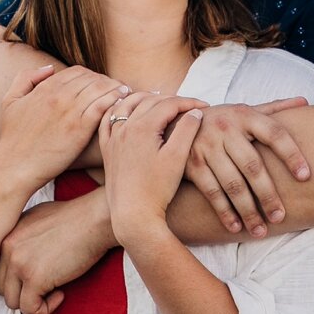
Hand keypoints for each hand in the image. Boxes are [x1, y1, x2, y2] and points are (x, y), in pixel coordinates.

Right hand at [0, 64, 129, 197]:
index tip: (100, 83)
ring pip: (101, 89)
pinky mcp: (80, 129)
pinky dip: (115, 101)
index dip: (92, 75)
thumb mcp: (10, 101)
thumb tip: (49, 68)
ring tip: (126, 93)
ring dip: (115, 88)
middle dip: (107, 80)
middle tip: (118, 87)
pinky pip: (103, 106)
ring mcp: (70, 111)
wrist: (14, 167)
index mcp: (45, 88)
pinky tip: (122, 103)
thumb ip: (26, 78)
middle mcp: (59, 95)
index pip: (77, 72)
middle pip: (92, 78)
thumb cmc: (12, 138)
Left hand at [0, 190, 112, 313]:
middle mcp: (7, 248)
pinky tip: (60, 293)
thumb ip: (23, 238)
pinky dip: (45, 308)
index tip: (39, 277)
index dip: (18, 279)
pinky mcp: (34, 278)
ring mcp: (19, 263)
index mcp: (7, 234)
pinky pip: (30, 308)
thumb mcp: (38, 219)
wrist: (95, 219)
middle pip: (3, 287)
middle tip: (47, 286)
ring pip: (12, 302)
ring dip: (33, 302)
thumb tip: (21, 261)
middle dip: (24, 292)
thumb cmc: (76, 218)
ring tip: (55, 290)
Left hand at [99, 91, 208, 244]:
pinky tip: (126, 107)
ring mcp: (113, 138)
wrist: (133, 215)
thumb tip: (195, 111)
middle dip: (172, 100)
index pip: (169, 104)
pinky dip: (118, 108)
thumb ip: (187, 130)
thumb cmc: (158, 189)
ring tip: (160, 99)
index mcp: (143, 127)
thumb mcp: (177, 158)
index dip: (190, 102)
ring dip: (145, 98)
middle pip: (149, 101)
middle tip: (189, 106)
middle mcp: (124, 127)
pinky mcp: (107, 149)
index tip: (206, 107)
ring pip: (127, 105)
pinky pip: (108, 119)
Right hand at [183, 100, 311, 236]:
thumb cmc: (222, 120)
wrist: (175, 122)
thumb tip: (305, 101)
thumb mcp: (244, 110)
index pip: (274, 133)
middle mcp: (226, 128)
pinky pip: (212, 192)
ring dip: (247, 210)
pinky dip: (224, 211)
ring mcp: (207, 146)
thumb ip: (273, 109)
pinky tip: (236, 227)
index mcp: (245, 115)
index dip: (292, 154)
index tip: (305, 176)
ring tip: (260, 230)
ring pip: (232, 184)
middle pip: (253, 166)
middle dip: (268, 195)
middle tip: (280, 217)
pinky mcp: (192, 163)